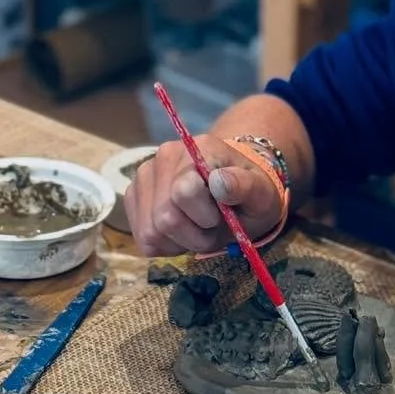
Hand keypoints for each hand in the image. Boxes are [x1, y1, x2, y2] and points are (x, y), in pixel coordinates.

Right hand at [125, 139, 283, 256]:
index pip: (184, 193)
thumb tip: (218, 181)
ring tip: (198, 229)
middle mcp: (164, 156)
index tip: (222, 216)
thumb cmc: (249, 193)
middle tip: (212, 227)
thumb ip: (244, 187)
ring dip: (180, 242)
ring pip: (150, 232)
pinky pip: (142, 237)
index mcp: (198, 149)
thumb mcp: (261, 194)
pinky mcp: (133, 196)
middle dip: (194, 235)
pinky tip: (182, 232)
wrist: (233, 188)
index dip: (206, 218)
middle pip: (165, 218)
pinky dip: (165, 244)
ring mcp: (144, 175)